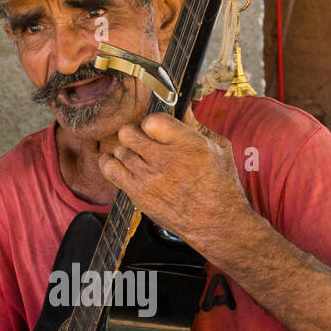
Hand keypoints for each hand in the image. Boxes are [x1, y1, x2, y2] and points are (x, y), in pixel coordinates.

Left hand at [98, 108, 249, 255]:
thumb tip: (183, 107)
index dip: (153, 124)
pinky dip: (111, 163)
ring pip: (119, 149)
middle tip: (144, 142)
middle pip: (129, 132)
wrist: (216, 223)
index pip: (152, 120)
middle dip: (135, 133)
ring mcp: (149, 177)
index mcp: (188, 143)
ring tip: (139, 158)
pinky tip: (121, 164)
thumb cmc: (221, 186)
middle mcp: (166, 159)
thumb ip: (196, 126)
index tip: (157, 131)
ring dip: (127, 151)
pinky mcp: (138, 194)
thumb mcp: (219, 148)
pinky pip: (110, 169)